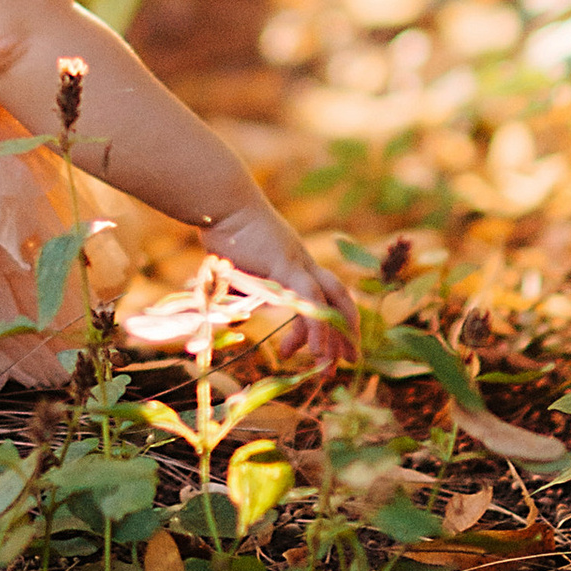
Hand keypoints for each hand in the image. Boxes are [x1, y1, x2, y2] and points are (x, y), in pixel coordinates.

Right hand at [195, 205, 357, 371]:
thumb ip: (242, 289)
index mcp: (293, 263)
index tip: (306, 353)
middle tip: (349, 362)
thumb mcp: (237, 268)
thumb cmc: (222, 230)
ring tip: (329, 367)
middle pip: (338, 297)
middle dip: (346, 330)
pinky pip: (311, 300)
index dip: (317, 326)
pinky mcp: (288, 265)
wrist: (221, 202)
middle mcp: (302, 263)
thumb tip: (227, 310)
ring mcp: (298, 262)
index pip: (319, 297)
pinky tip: (316, 350)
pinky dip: (317, 326)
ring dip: (334, 337)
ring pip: (331, 302)